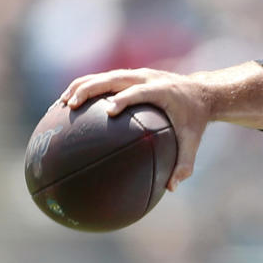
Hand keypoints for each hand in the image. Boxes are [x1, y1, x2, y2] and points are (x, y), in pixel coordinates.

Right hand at [60, 68, 210, 191]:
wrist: (202, 92)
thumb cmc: (195, 119)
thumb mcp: (193, 140)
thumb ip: (184, 164)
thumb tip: (171, 188)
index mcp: (163, 90)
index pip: (140, 91)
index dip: (125, 98)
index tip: (109, 111)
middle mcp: (148, 77)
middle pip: (114, 78)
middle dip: (91, 88)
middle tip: (71, 105)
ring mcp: (138, 74)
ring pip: (104, 76)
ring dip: (81, 87)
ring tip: (60, 105)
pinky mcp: (130, 76)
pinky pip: (104, 80)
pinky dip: (85, 88)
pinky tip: (68, 106)